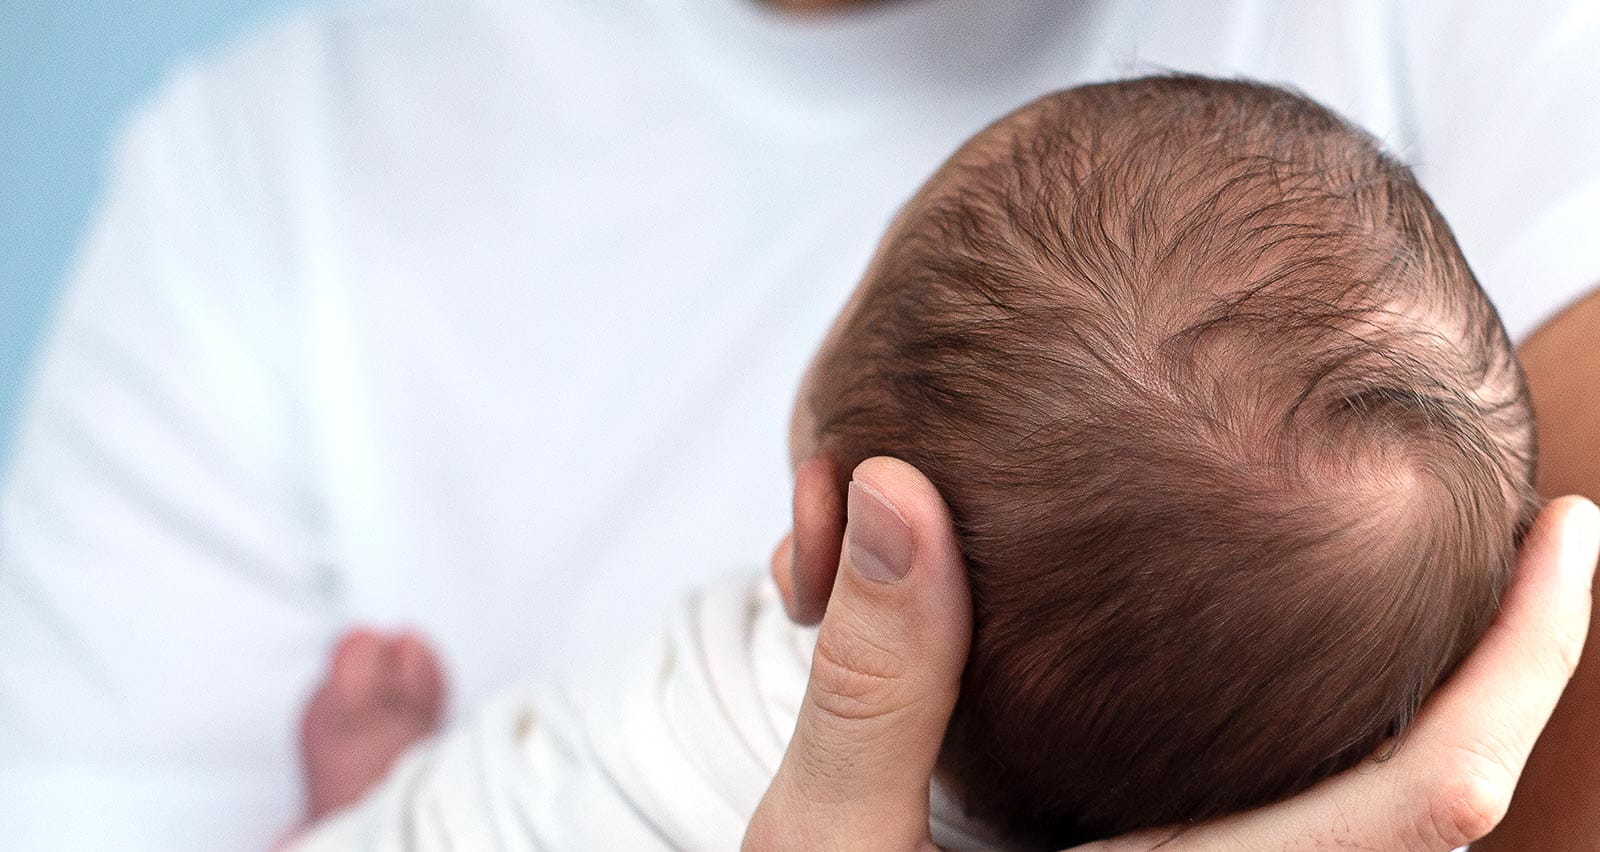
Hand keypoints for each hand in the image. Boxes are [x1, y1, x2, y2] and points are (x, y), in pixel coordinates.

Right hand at [744, 456, 1599, 850]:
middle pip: (1436, 804)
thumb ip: (874, 683)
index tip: (1572, 532)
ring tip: (1421, 567)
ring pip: (1366, 817)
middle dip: (1506, 672)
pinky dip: (1322, 732)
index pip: (1424, 801)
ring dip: (1424, 700)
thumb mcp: (824, 847)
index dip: (1524, 664)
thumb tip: (900, 491)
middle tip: (1529, 527)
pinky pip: (1287, 817)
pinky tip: (1260, 652)